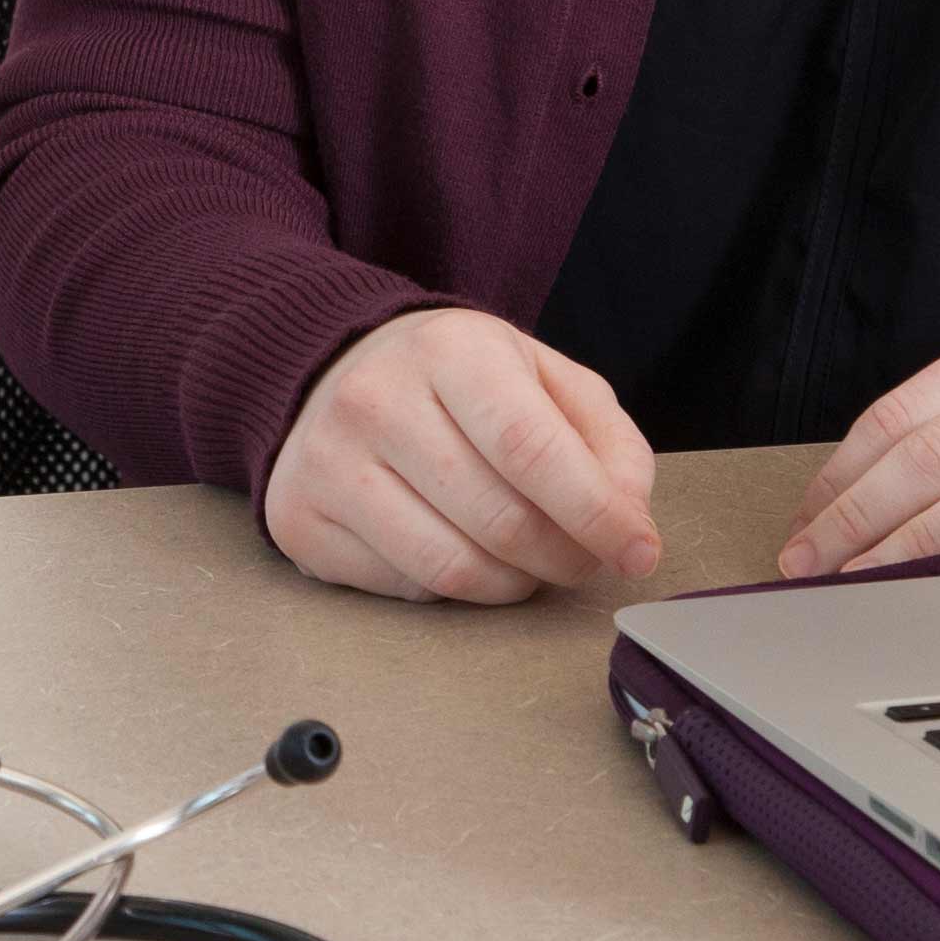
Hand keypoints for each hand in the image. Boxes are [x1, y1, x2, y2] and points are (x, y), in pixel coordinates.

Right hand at [261, 308, 661, 603]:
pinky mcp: (300, 518)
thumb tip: (630, 527)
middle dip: (563, 558)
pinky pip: (406, 590)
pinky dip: (453, 590)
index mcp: (449, 350)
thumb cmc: (457, 381)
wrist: (332, 366)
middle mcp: (375, 400)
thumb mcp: (543, 378)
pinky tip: (457, 548)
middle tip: (582, 558)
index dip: (596, 513)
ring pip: (452, 570)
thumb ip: (607, 443)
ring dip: (513, 584)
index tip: (638, 552)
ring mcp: (328, 462)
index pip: (531, 449)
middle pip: (500, 521)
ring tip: (525, 560)